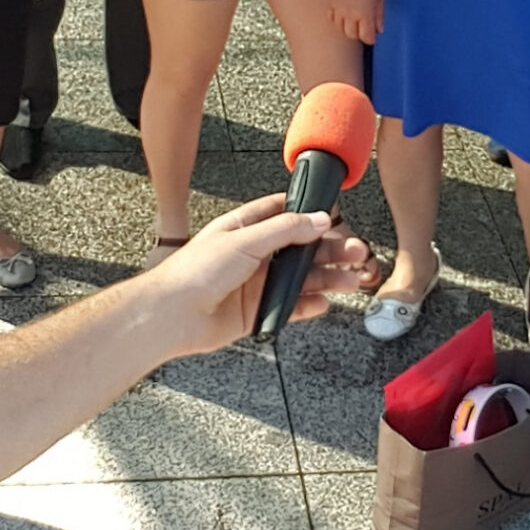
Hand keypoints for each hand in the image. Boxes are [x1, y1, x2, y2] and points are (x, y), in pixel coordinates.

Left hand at [138, 192, 375, 358]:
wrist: (172, 315)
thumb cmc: (194, 271)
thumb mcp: (244, 240)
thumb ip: (285, 230)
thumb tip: (318, 219)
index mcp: (246, 228)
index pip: (285, 213)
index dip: (311, 214)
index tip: (337, 216)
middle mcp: (255, 255)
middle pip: (302, 249)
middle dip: (331, 250)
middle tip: (357, 252)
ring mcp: (257, 284)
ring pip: (302, 279)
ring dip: (329, 277)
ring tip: (353, 279)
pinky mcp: (258, 312)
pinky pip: (291, 307)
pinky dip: (310, 305)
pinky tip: (327, 302)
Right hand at [330, 0, 383, 44]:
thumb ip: (379, 15)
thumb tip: (379, 29)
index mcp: (365, 14)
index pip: (366, 37)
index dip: (370, 38)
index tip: (372, 36)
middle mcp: (350, 14)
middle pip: (352, 35)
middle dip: (359, 34)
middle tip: (364, 28)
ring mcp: (338, 9)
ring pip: (340, 28)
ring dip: (347, 28)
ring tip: (354, 21)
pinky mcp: (330, 3)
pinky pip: (331, 18)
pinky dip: (337, 20)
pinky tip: (343, 14)